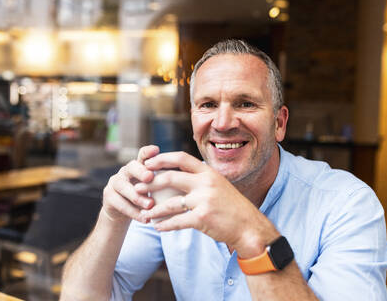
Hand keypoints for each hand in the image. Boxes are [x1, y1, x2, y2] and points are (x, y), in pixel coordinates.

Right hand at [101, 145, 158, 223]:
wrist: (121, 213)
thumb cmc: (143, 197)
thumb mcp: (153, 189)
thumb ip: (163, 183)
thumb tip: (183, 182)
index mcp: (139, 166)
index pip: (142, 155)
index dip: (148, 152)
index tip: (156, 150)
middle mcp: (126, 171)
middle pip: (131, 167)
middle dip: (141, 172)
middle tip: (150, 177)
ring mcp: (115, 182)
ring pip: (124, 187)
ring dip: (138, 196)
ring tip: (150, 205)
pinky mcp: (108, 195)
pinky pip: (120, 203)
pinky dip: (134, 212)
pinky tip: (144, 219)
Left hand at [139, 151, 279, 257]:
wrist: (249, 227)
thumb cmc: (232, 207)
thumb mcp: (219, 185)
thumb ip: (201, 179)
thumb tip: (180, 173)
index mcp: (208, 172)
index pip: (181, 158)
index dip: (162, 159)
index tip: (147, 163)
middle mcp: (205, 183)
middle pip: (170, 178)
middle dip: (151, 183)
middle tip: (137, 187)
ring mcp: (204, 200)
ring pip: (170, 203)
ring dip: (154, 209)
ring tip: (144, 214)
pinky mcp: (202, 218)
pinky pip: (177, 221)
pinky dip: (165, 225)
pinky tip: (158, 228)